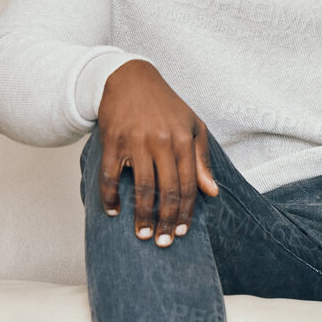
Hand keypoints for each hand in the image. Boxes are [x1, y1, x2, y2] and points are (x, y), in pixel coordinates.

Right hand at [97, 60, 217, 246]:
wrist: (130, 78)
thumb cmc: (166, 106)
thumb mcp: (193, 126)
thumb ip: (202, 160)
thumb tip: (211, 193)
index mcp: (184, 141)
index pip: (188, 185)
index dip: (186, 212)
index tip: (183, 231)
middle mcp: (161, 143)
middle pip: (166, 191)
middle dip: (166, 221)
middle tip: (164, 242)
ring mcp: (135, 142)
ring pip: (140, 187)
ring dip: (142, 215)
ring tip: (143, 234)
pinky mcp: (112, 141)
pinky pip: (110, 175)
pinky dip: (110, 196)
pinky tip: (114, 212)